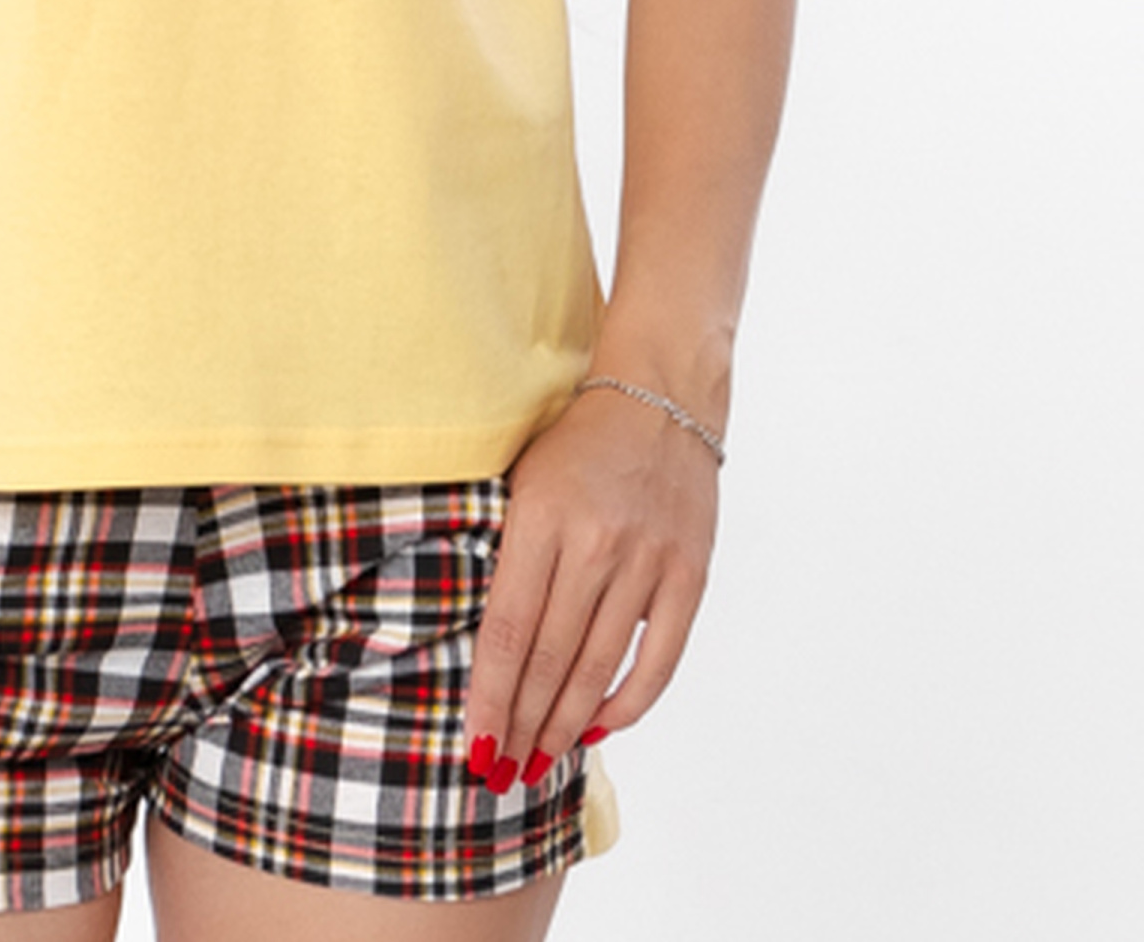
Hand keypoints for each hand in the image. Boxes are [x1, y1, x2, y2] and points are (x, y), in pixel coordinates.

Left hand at [461, 385, 719, 787]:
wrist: (660, 394)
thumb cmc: (576, 440)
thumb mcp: (522, 480)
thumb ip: (507, 551)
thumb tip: (484, 644)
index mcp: (541, 516)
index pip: (508, 628)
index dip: (489, 694)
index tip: (474, 744)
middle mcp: (595, 542)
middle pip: (550, 658)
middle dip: (522, 723)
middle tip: (502, 770)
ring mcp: (646, 559)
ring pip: (599, 666)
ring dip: (567, 723)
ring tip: (542, 760)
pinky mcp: (689, 572)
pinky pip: (658, 657)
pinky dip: (629, 701)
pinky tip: (601, 726)